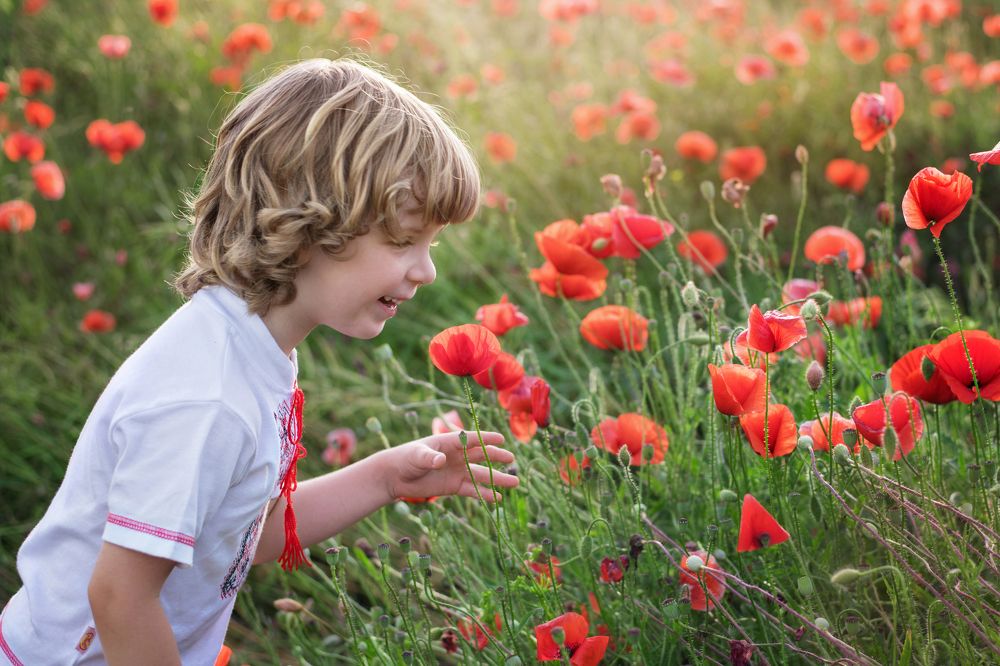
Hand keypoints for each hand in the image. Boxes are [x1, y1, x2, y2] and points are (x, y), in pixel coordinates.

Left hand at [381, 430, 517, 502]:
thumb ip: (429, 457)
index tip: (501, 440)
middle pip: (481, 455)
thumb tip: (440, 460)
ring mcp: (457, 471)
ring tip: (514, 482)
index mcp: (449, 442)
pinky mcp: (454, 486)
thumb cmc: (405, 458)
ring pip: (481, 474)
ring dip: (497, 479)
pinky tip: (498, 499)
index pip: (472, 439)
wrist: (396, 476)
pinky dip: (485, 494)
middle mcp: (457, 456)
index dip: (486, 439)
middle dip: (497, 457)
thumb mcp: (416, 455)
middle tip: (512, 459)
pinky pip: (473, 490)